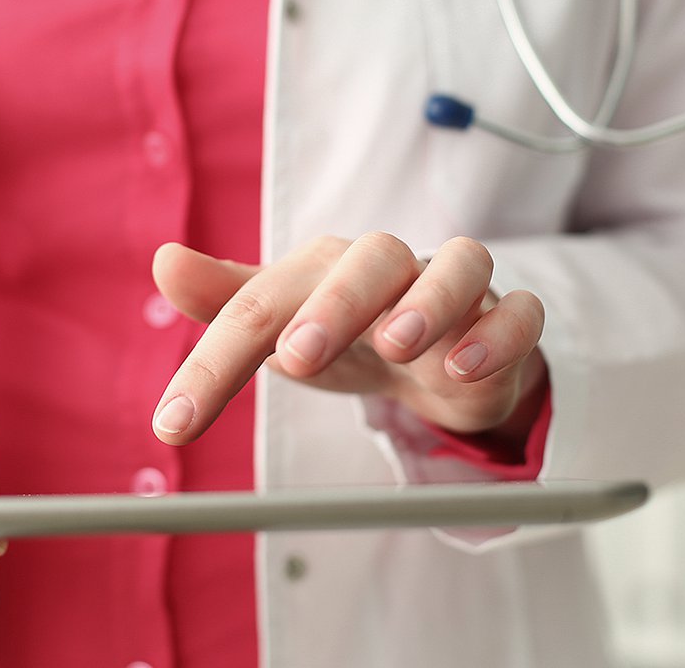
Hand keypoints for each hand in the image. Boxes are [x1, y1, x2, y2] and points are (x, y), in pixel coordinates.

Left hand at [150, 233, 546, 444]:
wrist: (435, 353)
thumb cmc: (346, 333)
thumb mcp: (281, 326)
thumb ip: (227, 305)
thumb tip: (165, 260)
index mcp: (321, 271)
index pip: (259, 306)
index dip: (214, 363)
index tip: (174, 425)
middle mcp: (388, 270)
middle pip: (367, 260)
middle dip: (333, 305)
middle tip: (297, 357)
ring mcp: (454, 291)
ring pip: (457, 266)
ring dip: (428, 301)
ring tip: (399, 343)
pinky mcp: (506, 322)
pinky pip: (519, 313)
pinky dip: (498, 336)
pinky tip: (464, 368)